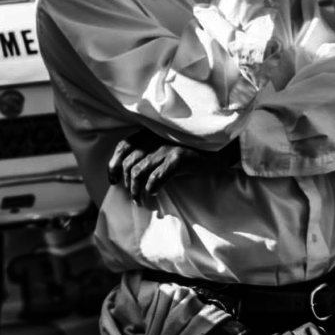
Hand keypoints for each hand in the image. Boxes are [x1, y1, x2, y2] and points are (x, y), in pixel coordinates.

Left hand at [108, 130, 237, 205]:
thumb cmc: (190, 151)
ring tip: (141, 201)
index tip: (113, 182)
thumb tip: (130, 177)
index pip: (122, 147)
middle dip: (128, 184)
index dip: (113, 165)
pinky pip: (158, 175)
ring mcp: (167, 147)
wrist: (220, 149)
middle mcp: (155, 138)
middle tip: (134, 198)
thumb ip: (149, 155)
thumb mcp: (165, 148)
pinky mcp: (180, 157)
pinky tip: (153, 192)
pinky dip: (152, 186)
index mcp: (148, 134)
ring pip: (139, 171)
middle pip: (129, 163)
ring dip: (137, 190)